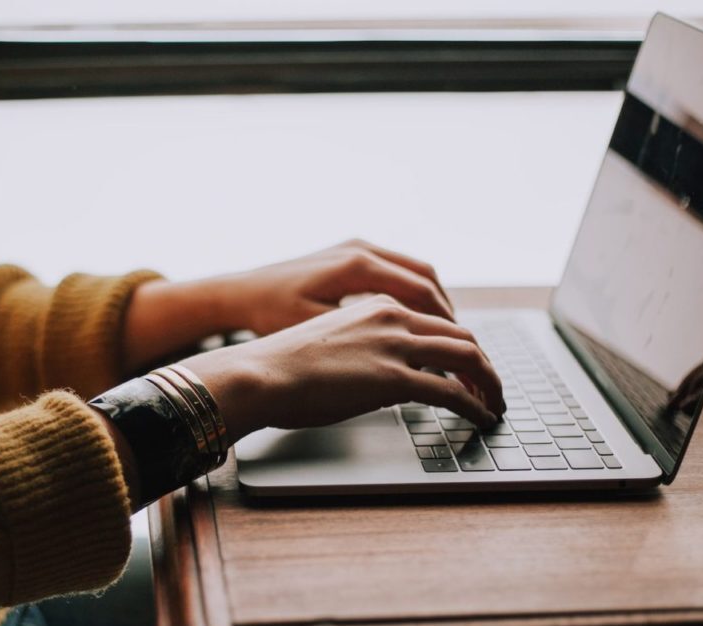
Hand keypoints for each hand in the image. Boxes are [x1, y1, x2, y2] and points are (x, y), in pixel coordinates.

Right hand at [179, 296, 504, 441]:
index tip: (468, 367)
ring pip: (467, 357)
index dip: (460, 345)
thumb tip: (380, 377)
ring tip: (494, 404)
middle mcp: (392, 317)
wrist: (259, 374)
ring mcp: (395, 345)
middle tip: (491, 387)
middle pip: (461, 335)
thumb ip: (363, 348)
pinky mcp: (393, 378)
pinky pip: (453, 392)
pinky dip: (475, 405)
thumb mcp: (330, 343)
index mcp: (376, 305)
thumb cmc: (281, 366)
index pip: (436, 320)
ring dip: (489, 383)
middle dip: (484, 364)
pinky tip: (481, 418)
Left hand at [212, 239, 454, 335]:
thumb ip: (364, 341)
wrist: (239, 293)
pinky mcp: (349, 254)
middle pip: (427, 279)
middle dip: (449, 315)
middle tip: (464, 347)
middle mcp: (361, 250)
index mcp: (357, 266)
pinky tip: (416, 320)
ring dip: (434, 303)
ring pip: (415, 272)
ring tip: (447, 336)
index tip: (462, 352)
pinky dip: (414, 293)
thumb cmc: (270, 314)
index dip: (447, 326)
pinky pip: (397, 270)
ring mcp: (356, 248)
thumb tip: (408, 360)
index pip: (422, 293)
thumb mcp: (317, 332)